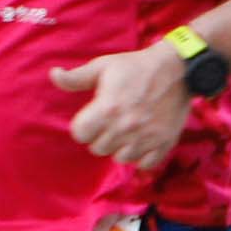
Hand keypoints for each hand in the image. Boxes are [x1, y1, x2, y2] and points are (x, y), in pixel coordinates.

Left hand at [51, 39, 193, 172]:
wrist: (176, 69)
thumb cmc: (136, 66)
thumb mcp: (103, 66)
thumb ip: (76, 78)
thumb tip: (53, 75)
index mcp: (107, 109)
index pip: (81, 135)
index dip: (83, 126)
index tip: (92, 117)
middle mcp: (125, 127)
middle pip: (98, 148)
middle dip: (101, 136)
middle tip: (111, 121)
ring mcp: (146, 137)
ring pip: (120, 158)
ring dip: (120, 146)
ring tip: (127, 130)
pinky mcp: (164, 143)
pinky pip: (144, 164)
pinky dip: (141, 156)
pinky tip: (142, 140)